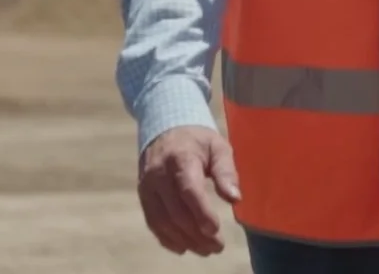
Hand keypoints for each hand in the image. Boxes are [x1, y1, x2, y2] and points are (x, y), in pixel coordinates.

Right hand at [136, 125, 242, 255]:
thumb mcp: (218, 147)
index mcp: (181, 158)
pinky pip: (152, 222)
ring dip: (185, 240)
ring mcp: (148, 186)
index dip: (201, 212)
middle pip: (176, 211)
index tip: (216, 230)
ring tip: (206, 250)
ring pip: (163, 221)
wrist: (165, 128)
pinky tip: (184, 247)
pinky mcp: (143, 195)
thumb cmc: (197, 140)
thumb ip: (226, 171)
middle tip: (218, 246)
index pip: (188, 189)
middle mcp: (159, 173)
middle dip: (197, 233)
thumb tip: (235, 198)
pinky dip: (167, 238)